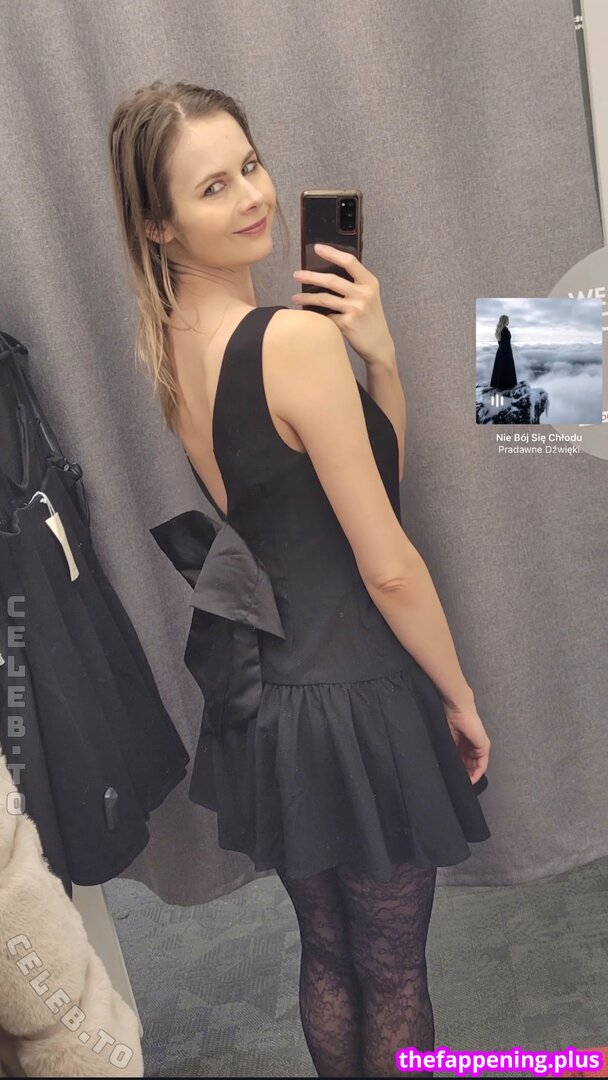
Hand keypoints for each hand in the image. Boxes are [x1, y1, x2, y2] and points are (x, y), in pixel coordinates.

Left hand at [292, 243, 393, 367]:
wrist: (379, 345)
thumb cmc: (370, 319)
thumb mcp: (369, 297)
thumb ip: (355, 284)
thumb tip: (327, 273)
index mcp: (370, 283)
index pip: (350, 262)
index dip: (332, 252)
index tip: (317, 248)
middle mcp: (364, 294)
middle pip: (332, 280)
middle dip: (310, 276)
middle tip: (296, 275)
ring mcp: (356, 309)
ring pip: (324, 299)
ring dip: (306, 298)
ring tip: (295, 298)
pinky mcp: (347, 324)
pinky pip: (326, 316)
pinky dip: (315, 315)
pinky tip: (308, 315)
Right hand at [442, 701, 490, 785]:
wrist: (457, 709)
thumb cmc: (449, 718)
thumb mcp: (447, 740)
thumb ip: (449, 752)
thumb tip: (446, 766)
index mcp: (462, 743)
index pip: (462, 761)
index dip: (459, 771)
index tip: (453, 779)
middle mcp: (471, 745)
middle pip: (470, 765)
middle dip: (465, 775)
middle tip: (458, 784)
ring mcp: (479, 746)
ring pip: (476, 766)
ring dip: (471, 776)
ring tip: (463, 784)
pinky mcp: (484, 746)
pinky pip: (482, 764)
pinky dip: (477, 773)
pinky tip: (471, 779)